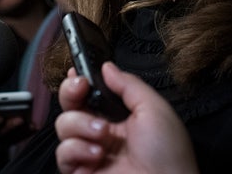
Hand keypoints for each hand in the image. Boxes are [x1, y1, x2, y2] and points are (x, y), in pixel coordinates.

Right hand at [55, 62, 198, 173]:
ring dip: (82, 124)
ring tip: (103, 135)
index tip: (77, 72)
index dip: (80, 82)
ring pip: (64, 125)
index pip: (91, 94)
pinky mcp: (80, 171)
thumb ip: (129, 85)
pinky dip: (77, 149)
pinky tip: (97, 154)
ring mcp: (88, 153)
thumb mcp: (154, 109)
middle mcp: (101, 133)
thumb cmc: (168, 154)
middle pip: (70, 105)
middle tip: (81, 89)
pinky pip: (63, 153)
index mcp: (119, 117)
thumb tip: (107, 67)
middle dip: (71, 91)